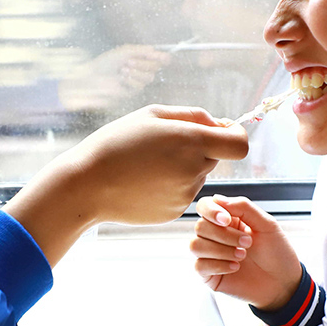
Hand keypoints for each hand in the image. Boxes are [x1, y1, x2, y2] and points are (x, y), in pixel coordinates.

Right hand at [6, 106, 248, 264]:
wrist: (87, 184)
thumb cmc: (116, 143)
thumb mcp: (152, 114)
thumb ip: (193, 116)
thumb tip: (220, 125)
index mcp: (193, 142)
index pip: (239, 144)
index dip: (235, 135)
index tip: (221, 131)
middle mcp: (194, 171)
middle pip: (215, 157)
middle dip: (199, 148)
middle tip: (165, 143)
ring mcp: (185, 195)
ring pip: (196, 175)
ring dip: (182, 167)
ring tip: (147, 164)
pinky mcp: (174, 211)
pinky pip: (182, 192)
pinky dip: (169, 185)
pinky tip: (144, 181)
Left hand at [57, 45, 168, 109]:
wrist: (90, 79)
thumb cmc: (104, 63)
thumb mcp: (123, 52)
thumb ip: (141, 51)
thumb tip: (158, 50)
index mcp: (136, 58)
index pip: (155, 58)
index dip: (161, 57)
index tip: (165, 57)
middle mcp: (137, 70)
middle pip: (155, 68)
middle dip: (144, 64)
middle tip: (129, 62)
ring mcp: (134, 82)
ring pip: (149, 78)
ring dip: (136, 72)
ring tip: (123, 70)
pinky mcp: (130, 92)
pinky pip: (139, 86)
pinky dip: (131, 81)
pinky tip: (121, 78)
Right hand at [190, 195, 300, 309]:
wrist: (284, 282)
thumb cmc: (277, 252)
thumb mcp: (267, 224)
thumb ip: (243, 207)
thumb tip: (217, 198)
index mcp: (227, 220)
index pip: (204, 206)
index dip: (211, 210)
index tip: (227, 220)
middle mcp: (215, 235)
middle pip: (200, 226)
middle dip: (225, 235)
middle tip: (248, 243)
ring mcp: (210, 255)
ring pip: (195, 245)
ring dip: (220, 250)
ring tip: (242, 256)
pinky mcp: (209, 275)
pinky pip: (199, 266)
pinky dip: (218, 265)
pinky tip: (236, 267)